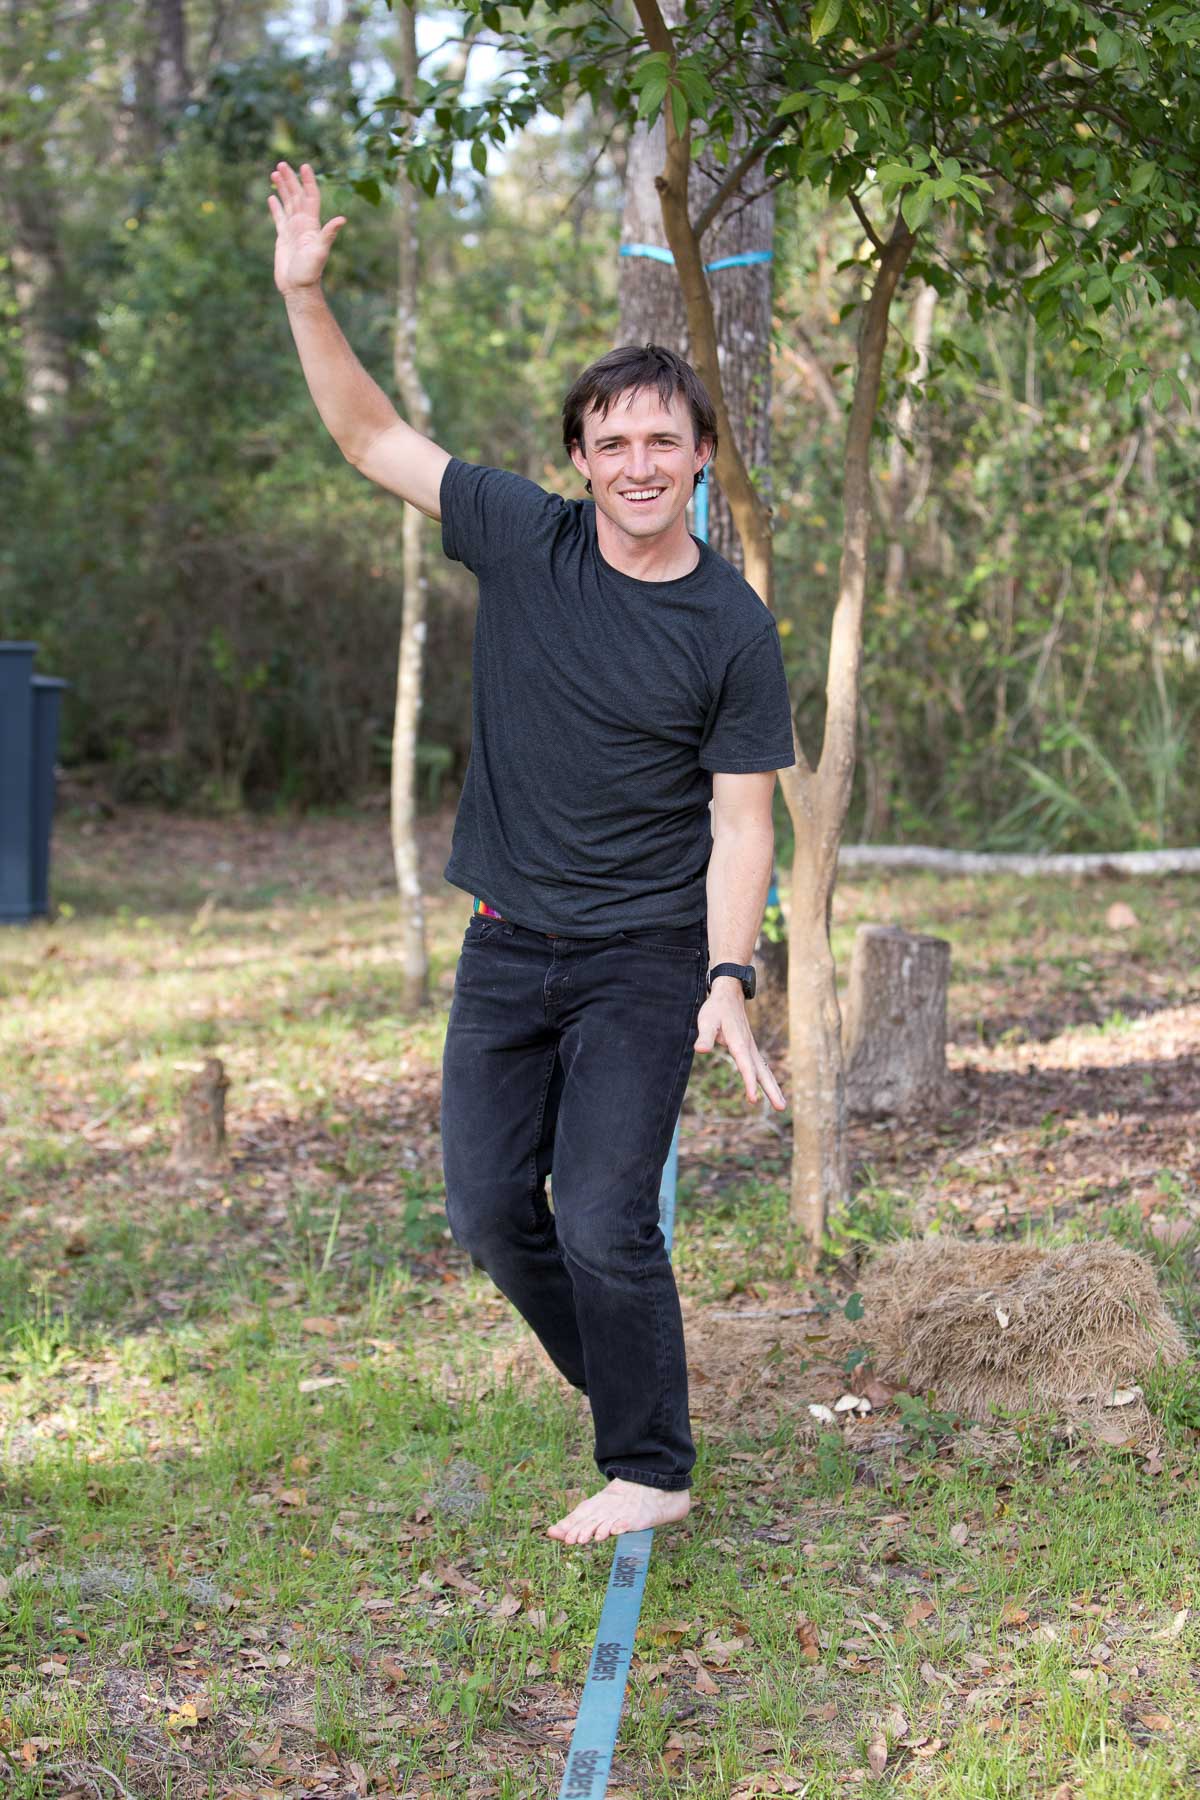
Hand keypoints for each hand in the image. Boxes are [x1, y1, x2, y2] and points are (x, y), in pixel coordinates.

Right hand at [267, 161, 345, 295]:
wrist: (298, 288)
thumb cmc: (310, 272)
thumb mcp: (320, 251)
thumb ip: (329, 234)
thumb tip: (342, 219)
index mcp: (311, 224)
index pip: (311, 196)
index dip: (308, 181)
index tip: (304, 166)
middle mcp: (303, 224)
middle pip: (297, 196)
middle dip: (291, 180)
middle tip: (282, 164)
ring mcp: (293, 230)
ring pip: (287, 204)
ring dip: (282, 189)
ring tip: (274, 173)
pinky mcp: (283, 238)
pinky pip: (279, 218)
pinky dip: (276, 207)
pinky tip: (271, 197)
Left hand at [695, 984, 786, 1110]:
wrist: (729, 994)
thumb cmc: (716, 1008)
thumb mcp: (706, 1020)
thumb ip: (705, 1036)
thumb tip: (701, 1050)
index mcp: (739, 1043)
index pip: (746, 1067)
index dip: (749, 1083)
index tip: (753, 1100)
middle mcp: (749, 1047)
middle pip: (762, 1073)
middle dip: (771, 1091)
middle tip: (781, 1108)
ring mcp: (751, 1048)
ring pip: (764, 1071)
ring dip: (773, 1088)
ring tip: (781, 1106)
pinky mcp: (749, 1049)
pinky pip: (760, 1067)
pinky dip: (767, 1080)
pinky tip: (770, 1089)